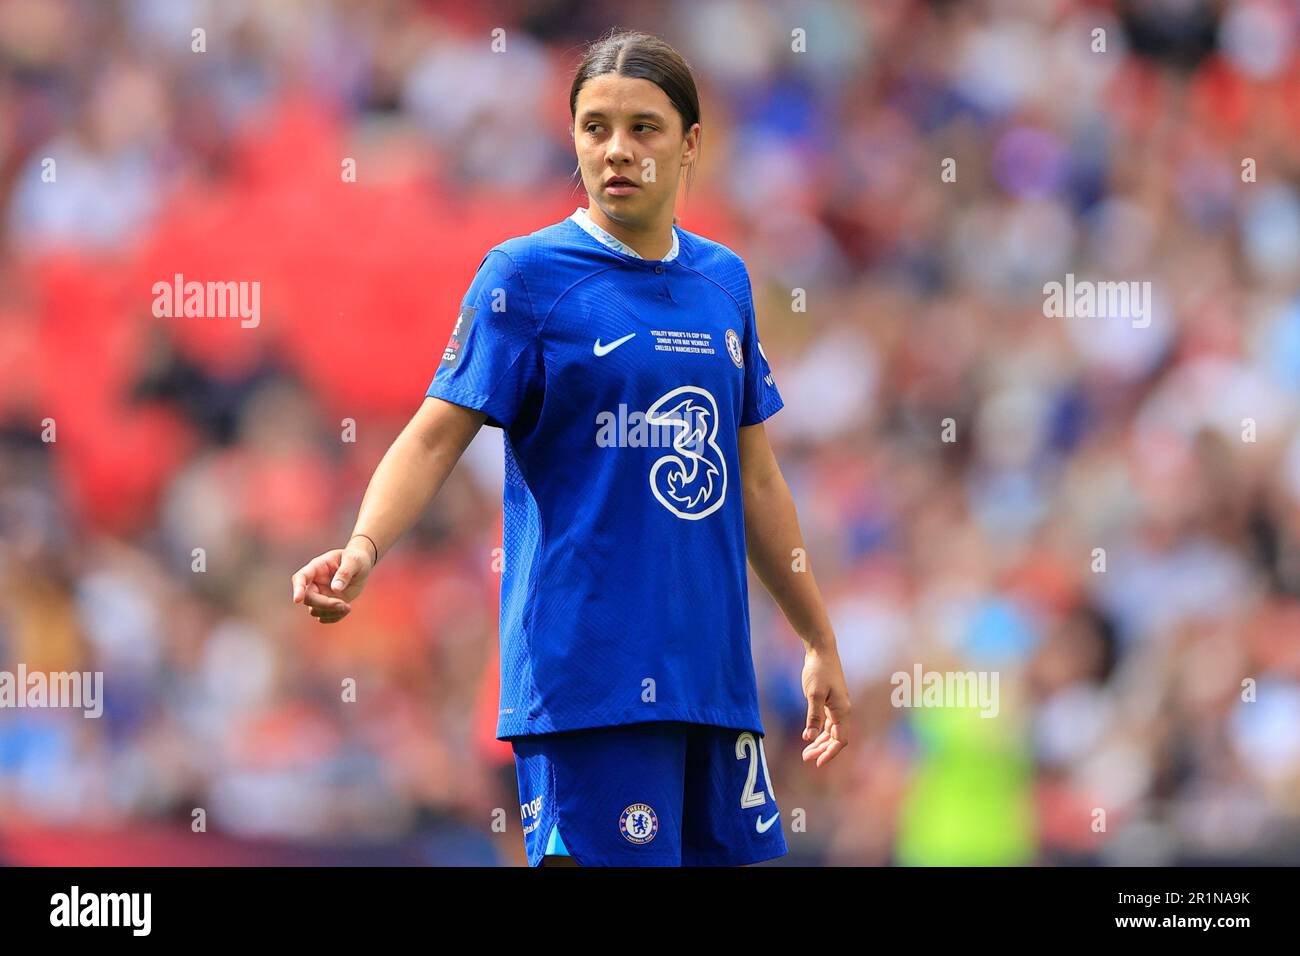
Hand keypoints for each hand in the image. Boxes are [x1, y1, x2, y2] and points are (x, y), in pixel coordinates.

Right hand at [290, 542, 373, 623]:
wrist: (361, 566)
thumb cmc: (356, 559)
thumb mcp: (354, 561)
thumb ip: (345, 573)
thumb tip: (335, 589)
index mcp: (317, 567)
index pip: (301, 577)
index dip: (298, 588)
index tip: (297, 600)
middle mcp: (314, 582)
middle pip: (308, 598)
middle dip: (325, 604)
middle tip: (344, 605)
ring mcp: (319, 594)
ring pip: (314, 610)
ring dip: (331, 612)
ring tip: (348, 607)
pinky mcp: (326, 604)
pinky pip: (323, 617)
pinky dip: (334, 617)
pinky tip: (346, 609)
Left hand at [800, 643, 850, 766]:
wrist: (821, 651)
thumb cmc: (819, 670)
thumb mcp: (814, 694)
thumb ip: (813, 717)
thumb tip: (809, 738)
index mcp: (842, 711)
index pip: (840, 740)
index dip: (830, 753)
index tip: (816, 763)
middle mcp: (842, 711)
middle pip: (835, 738)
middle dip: (822, 750)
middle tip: (805, 758)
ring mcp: (836, 706)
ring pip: (831, 731)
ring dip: (820, 743)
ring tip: (805, 752)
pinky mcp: (830, 701)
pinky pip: (827, 723)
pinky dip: (819, 731)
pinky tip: (809, 736)